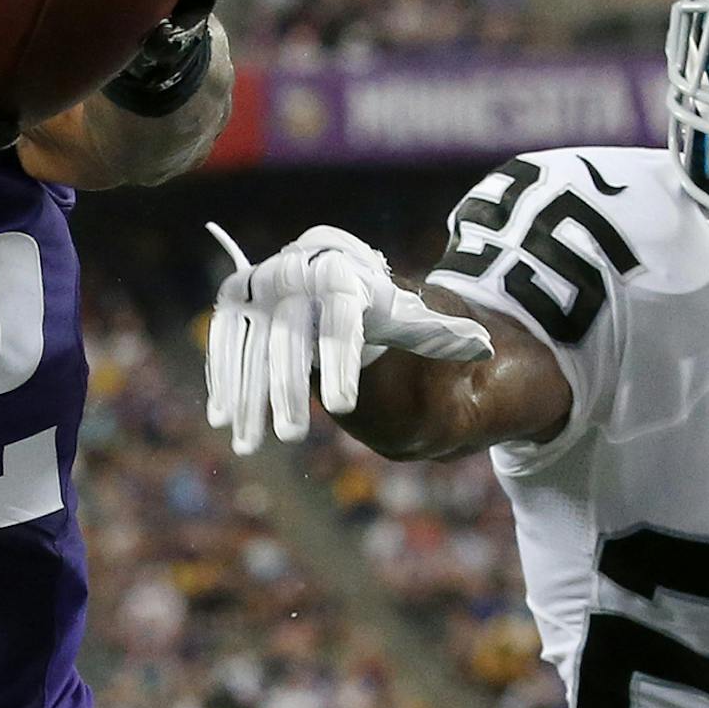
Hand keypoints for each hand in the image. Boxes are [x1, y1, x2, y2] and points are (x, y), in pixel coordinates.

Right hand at [204, 222, 493, 453]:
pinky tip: (224, 417)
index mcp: (347, 267)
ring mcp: (261, 281)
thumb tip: (484, 347)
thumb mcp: (420, 324)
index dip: (340, 361)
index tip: (345, 408)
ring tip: (251, 442)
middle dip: (288, 389)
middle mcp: (298, 265)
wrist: (343, 285)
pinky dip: (224, 377)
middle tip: (294, 437)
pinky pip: (227, 338)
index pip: (342, 315)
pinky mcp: (236, 298)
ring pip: (252, 341)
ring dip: (247, 394)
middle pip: (291, 332)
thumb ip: (442, 335)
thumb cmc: (389, 311)